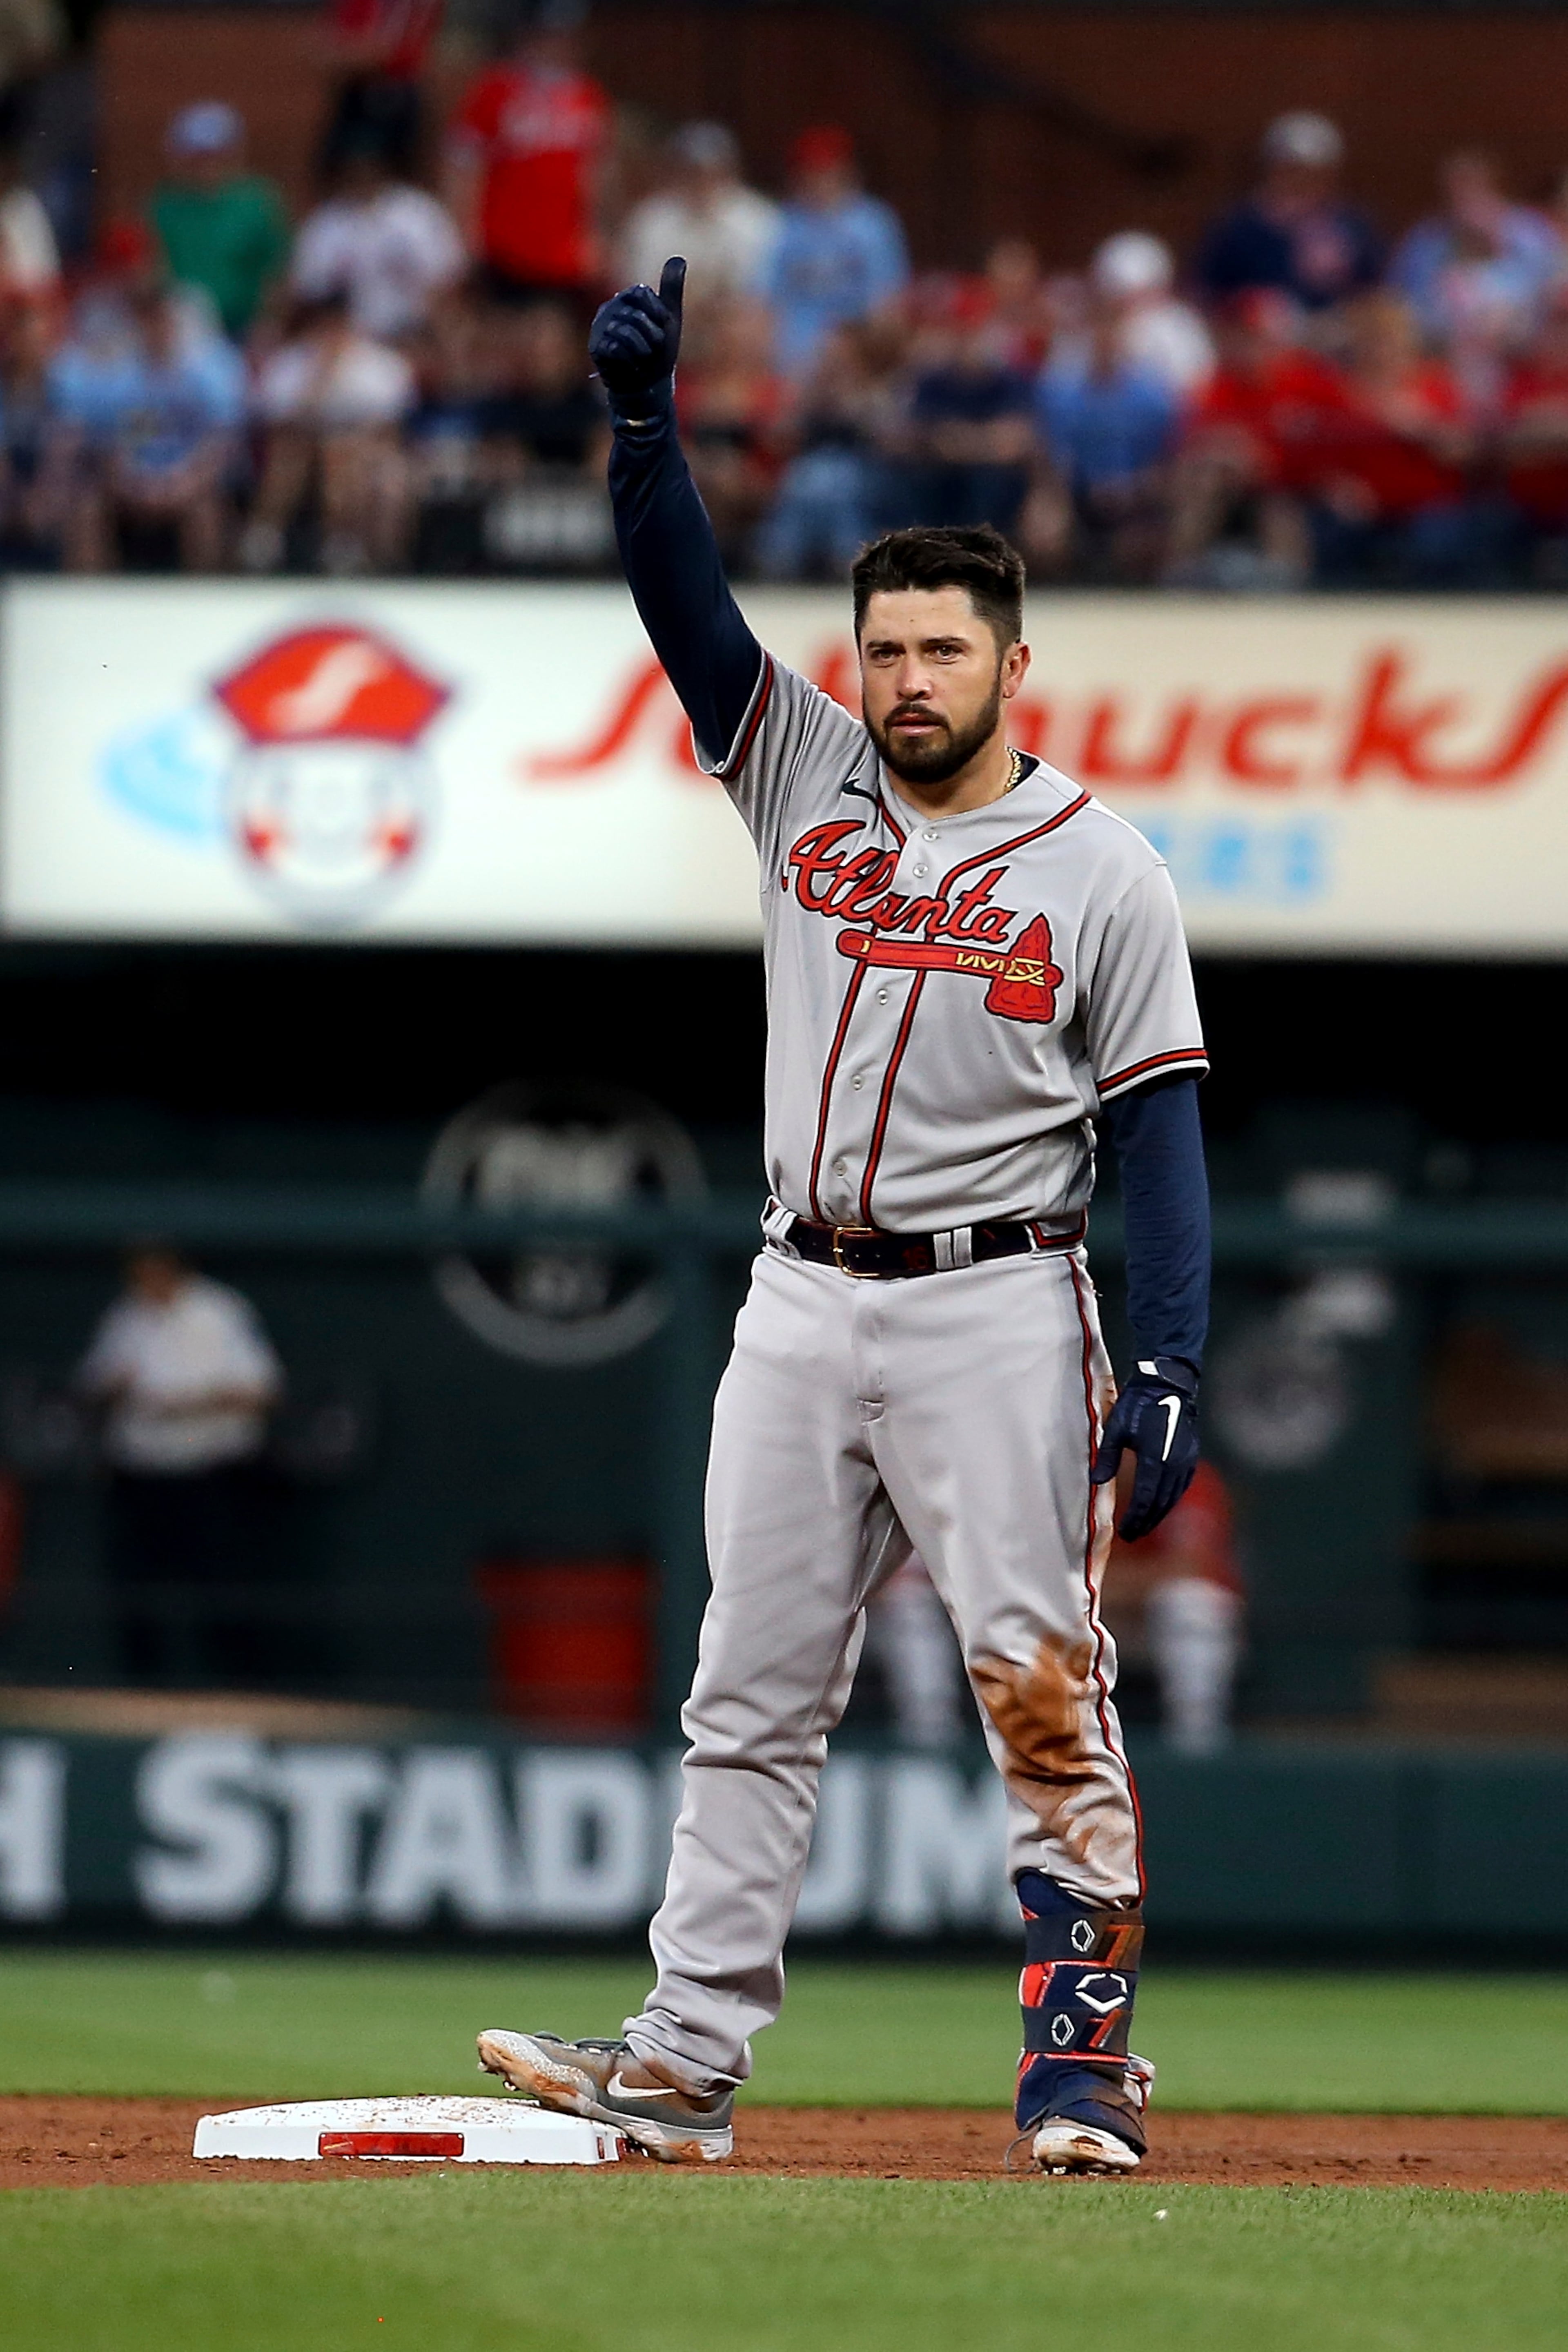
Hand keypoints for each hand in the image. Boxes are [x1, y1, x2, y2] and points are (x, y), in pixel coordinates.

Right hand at [588, 257, 686, 413]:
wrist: (648, 385)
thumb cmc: (658, 351)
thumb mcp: (669, 317)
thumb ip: (671, 288)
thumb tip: (679, 257)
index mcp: (627, 298)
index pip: (642, 294)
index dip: (657, 315)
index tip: (660, 328)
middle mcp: (610, 308)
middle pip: (636, 316)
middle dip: (652, 337)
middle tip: (650, 349)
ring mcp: (600, 328)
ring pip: (626, 333)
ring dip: (643, 351)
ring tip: (641, 358)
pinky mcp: (595, 348)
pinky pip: (616, 349)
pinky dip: (631, 361)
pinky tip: (630, 365)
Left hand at [1091, 1358, 1199, 1541]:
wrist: (1168, 1384)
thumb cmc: (1139, 1404)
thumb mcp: (1116, 1429)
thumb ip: (1107, 1457)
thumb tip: (1096, 1481)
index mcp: (1155, 1459)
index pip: (1145, 1499)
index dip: (1135, 1519)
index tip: (1125, 1532)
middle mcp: (1174, 1464)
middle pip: (1161, 1504)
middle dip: (1147, 1522)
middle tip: (1133, 1536)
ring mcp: (1186, 1461)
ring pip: (1173, 1497)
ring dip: (1159, 1514)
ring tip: (1145, 1525)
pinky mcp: (1191, 1455)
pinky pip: (1182, 1486)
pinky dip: (1171, 1500)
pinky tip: (1162, 1505)